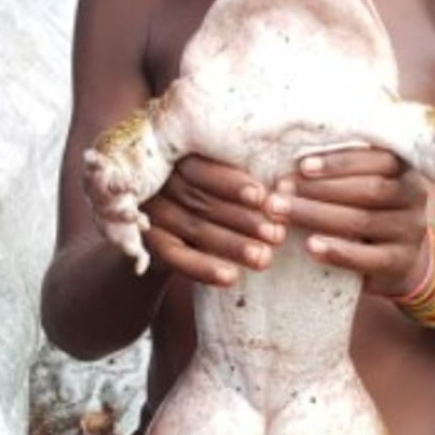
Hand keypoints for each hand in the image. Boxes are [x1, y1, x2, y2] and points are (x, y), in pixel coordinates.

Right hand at [140, 155, 285, 286]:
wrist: (165, 229)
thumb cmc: (210, 195)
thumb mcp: (217, 180)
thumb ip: (242, 181)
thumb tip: (286, 189)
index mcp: (178, 157)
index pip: (203, 168)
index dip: (233, 184)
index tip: (264, 198)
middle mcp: (160, 181)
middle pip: (202, 200)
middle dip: (243, 219)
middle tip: (277, 235)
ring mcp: (151, 211)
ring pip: (194, 227)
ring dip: (231, 244)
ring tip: (263, 258)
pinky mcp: (148, 242)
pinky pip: (176, 256)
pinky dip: (203, 268)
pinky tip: (231, 277)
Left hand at [271, 149, 431, 298]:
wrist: (400, 261)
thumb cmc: (369, 211)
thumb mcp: (364, 186)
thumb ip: (341, 173)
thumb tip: (290, 160)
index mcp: (404, 169)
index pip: (376, 159)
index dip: (339, 162)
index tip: (302, 165)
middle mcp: (413, 197)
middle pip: (369, 190)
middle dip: (320, 188)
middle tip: (281, 189)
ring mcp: (410, 232)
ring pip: (363, 221)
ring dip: (318, 216)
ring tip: (282, 214)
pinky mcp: (399, 263)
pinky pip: (367, 258)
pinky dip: (338, 252)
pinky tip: (311, 247)